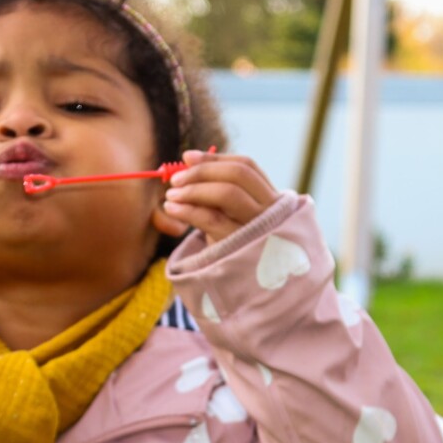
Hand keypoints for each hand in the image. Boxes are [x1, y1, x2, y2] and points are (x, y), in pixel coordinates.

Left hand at [161, 150, 282, 244]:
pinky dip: (188, 209)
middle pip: (239, 174)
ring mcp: (258, 228)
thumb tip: (187, 158)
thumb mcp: (231, 215)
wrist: (246, 284)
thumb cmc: (235, 243)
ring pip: (227, 193)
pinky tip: (173, 209)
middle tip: (175, 179)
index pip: (247, 166)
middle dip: (203, 171)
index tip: (187, 157)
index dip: (215, 158)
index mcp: (271, 198)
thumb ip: (214, 188)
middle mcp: (270, 210)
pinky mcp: (241, 246)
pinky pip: (212, 219)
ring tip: (171, 195)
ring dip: (193, 189)